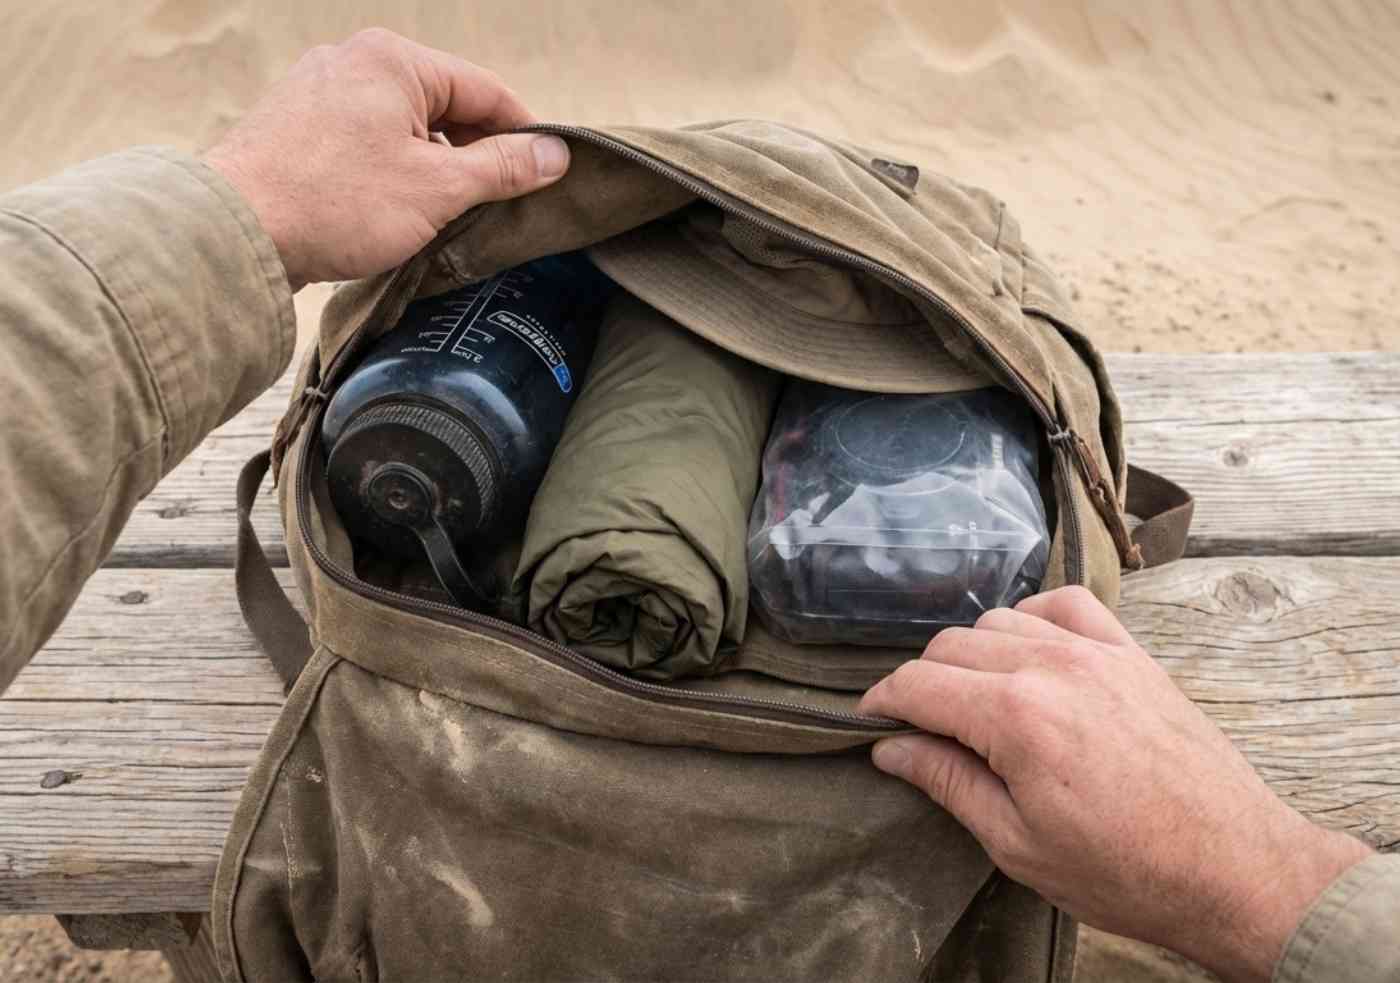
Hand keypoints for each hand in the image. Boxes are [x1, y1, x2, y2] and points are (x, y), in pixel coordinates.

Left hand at [203, 29, 570, 289]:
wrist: (234, 231)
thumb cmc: (336, 203)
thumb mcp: (438, 188)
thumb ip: (502, 168)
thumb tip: (555, 155)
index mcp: (395, 60)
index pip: (486, 91)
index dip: (524, 135)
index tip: (548, 176)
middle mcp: (354, 59)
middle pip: (444, 106)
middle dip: (474, 155)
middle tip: (498, 206)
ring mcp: (319, 89)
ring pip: (404, 126)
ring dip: (433, 167)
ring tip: (445, 217)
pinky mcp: (296, 124)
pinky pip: (366, 139)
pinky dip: (392, 170)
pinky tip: (395, 211)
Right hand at [859, 586, 1371, 982]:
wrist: (1235, 869)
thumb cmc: (1128, 872)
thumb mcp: (1017, 844)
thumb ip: (949, 783)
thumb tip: (891, 749)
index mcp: (1015, 718)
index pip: (918, 683)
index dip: (882, 702)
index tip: (870, 722)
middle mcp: (1052, 668)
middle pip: (951, 645)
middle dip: (923, 682)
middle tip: (922, 727)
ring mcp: (1098, 653)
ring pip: (1001, 620)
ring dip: (972, 653)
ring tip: (974, 700)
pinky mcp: (1133, 655)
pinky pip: (1066, 605)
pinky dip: (1033, 618)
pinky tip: (1028, 652)